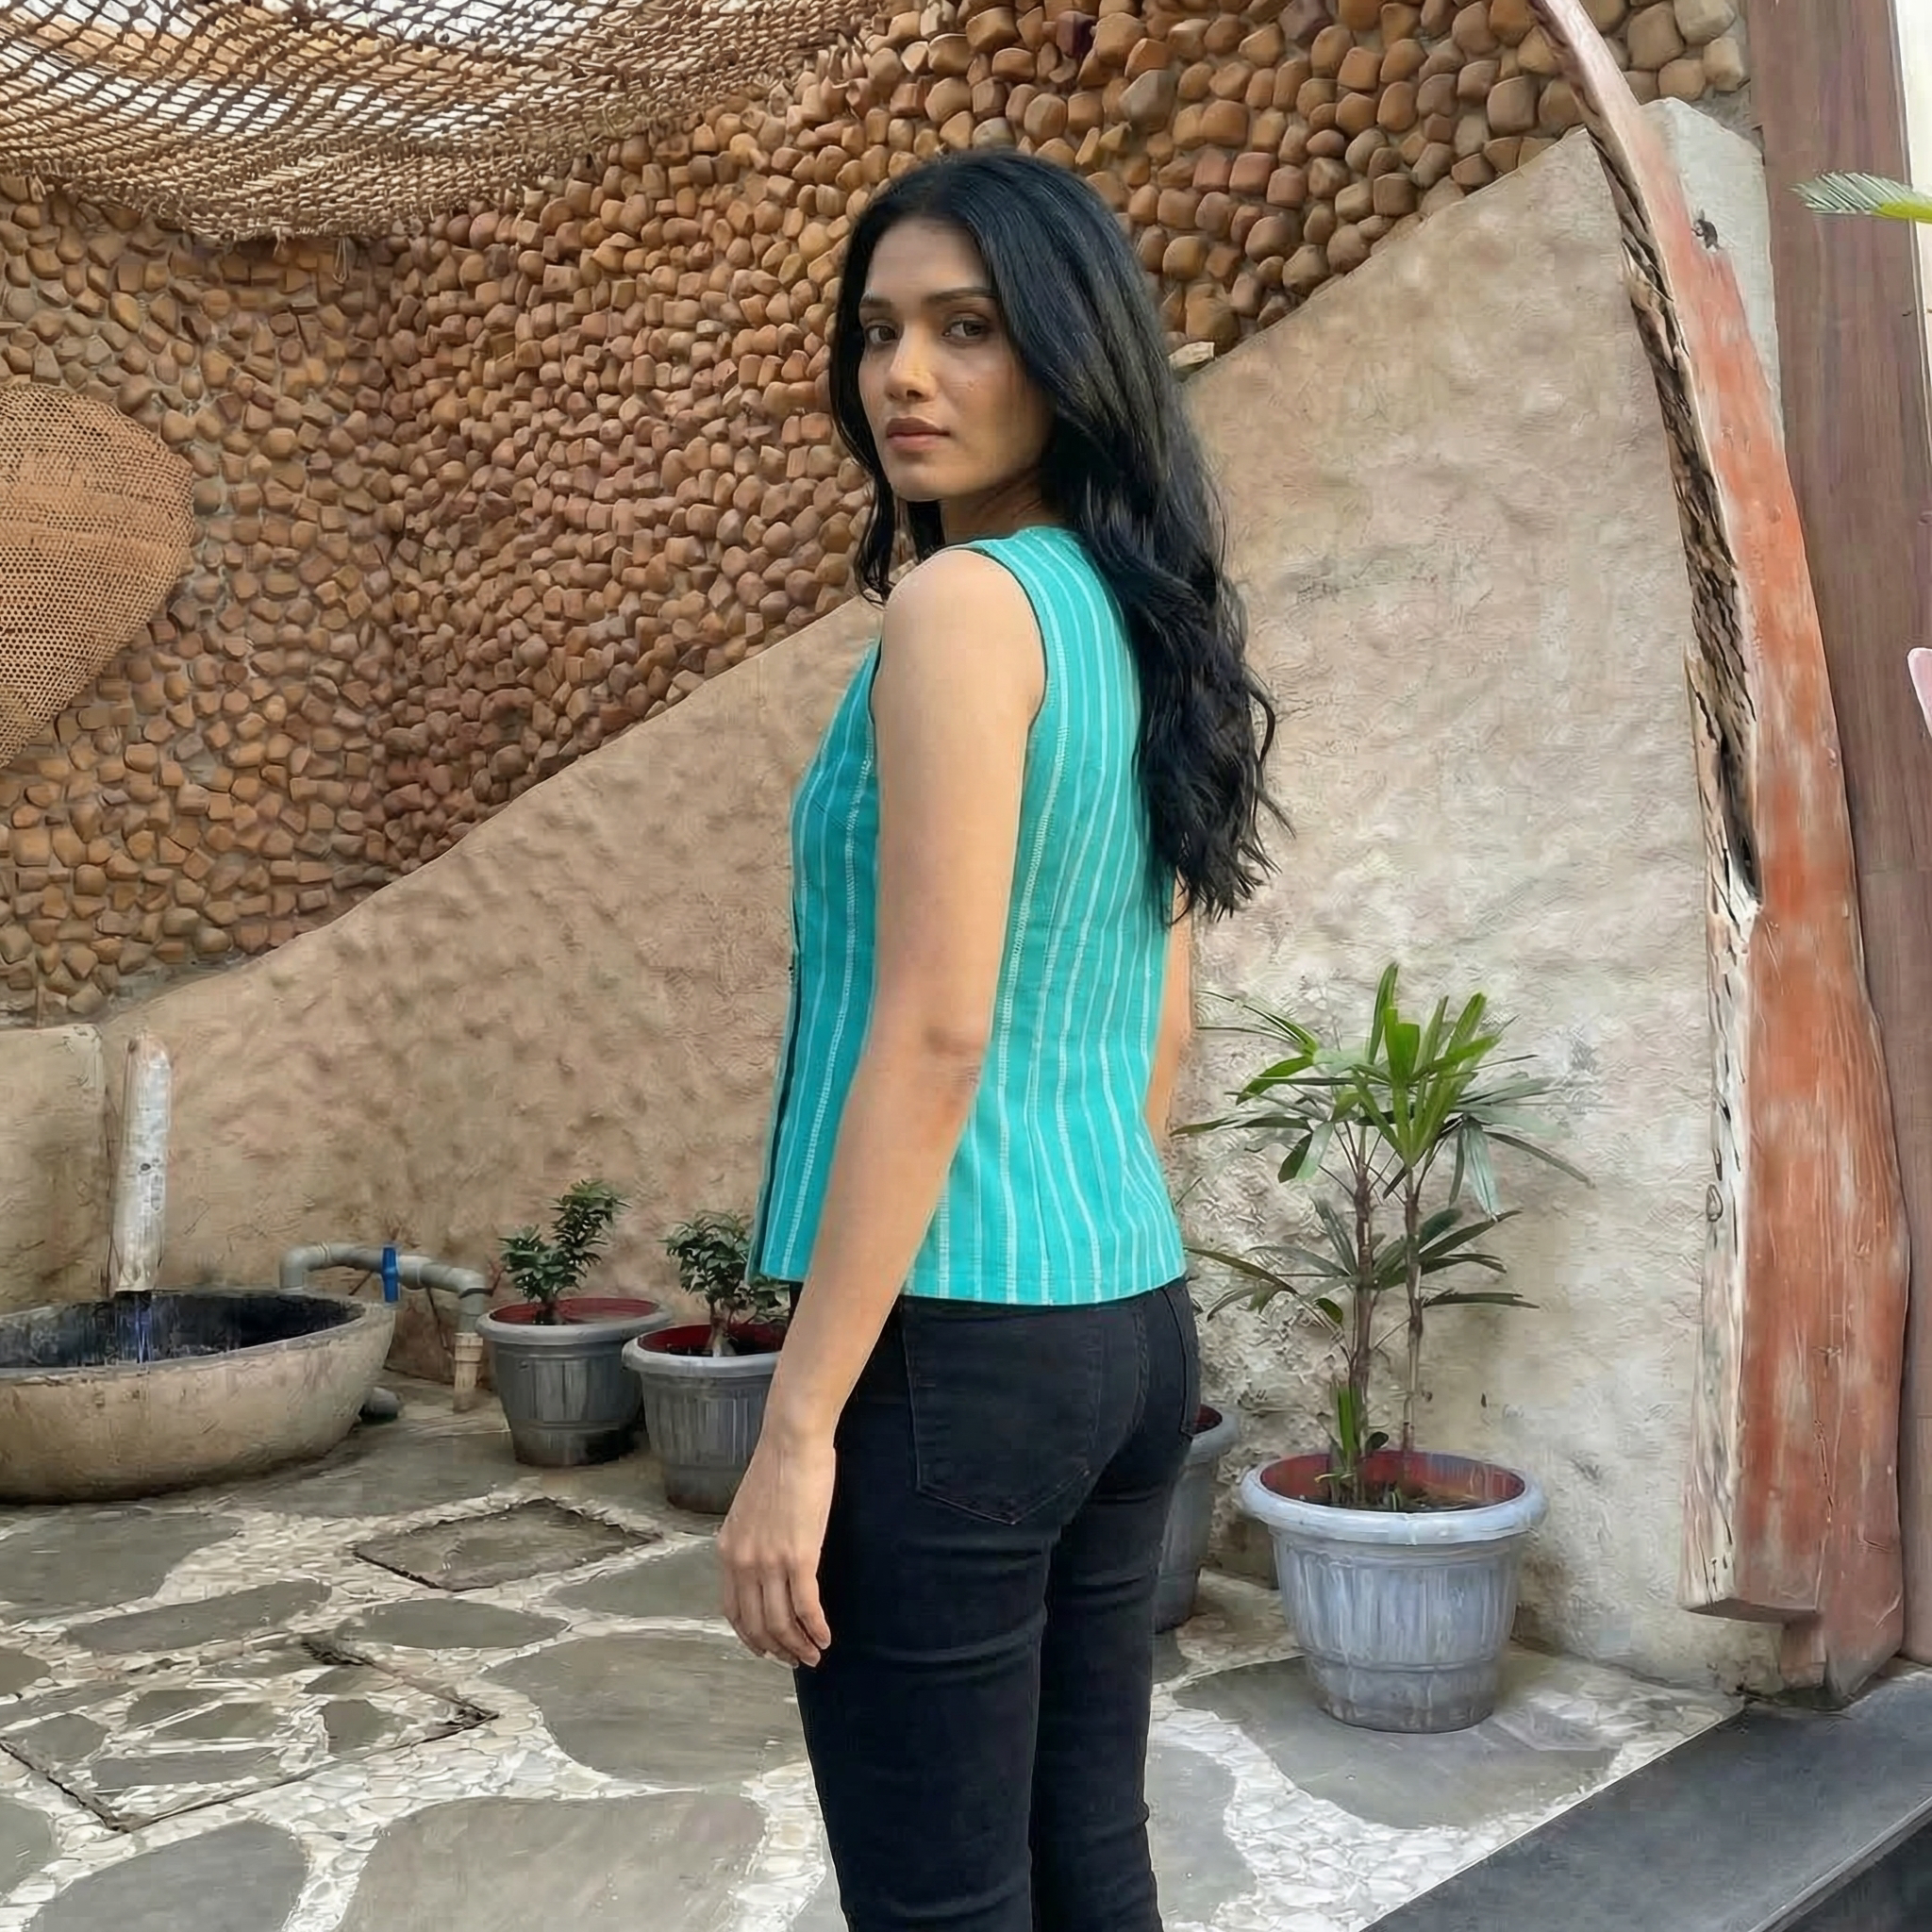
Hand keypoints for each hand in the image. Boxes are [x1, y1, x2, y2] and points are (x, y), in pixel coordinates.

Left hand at [718, 1424, 836, 1666]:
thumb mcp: (748, 1510)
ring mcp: (770, 1561)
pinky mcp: (799, 1556)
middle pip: (758, 1624)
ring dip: (799, 1646)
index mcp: (728, 1551)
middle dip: (778, 1649)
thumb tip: (759, 1562)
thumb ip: (749, 1540)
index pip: (734, 1610)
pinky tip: (826, 1637)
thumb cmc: (777, 1468)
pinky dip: (816, 1629)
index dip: (751, 1636)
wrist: (792, 1442)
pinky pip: (806, 1607)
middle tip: (797, 1660)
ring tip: (815, 1655)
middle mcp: (743, 1562)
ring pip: (781, 1622)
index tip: (767, 1649)